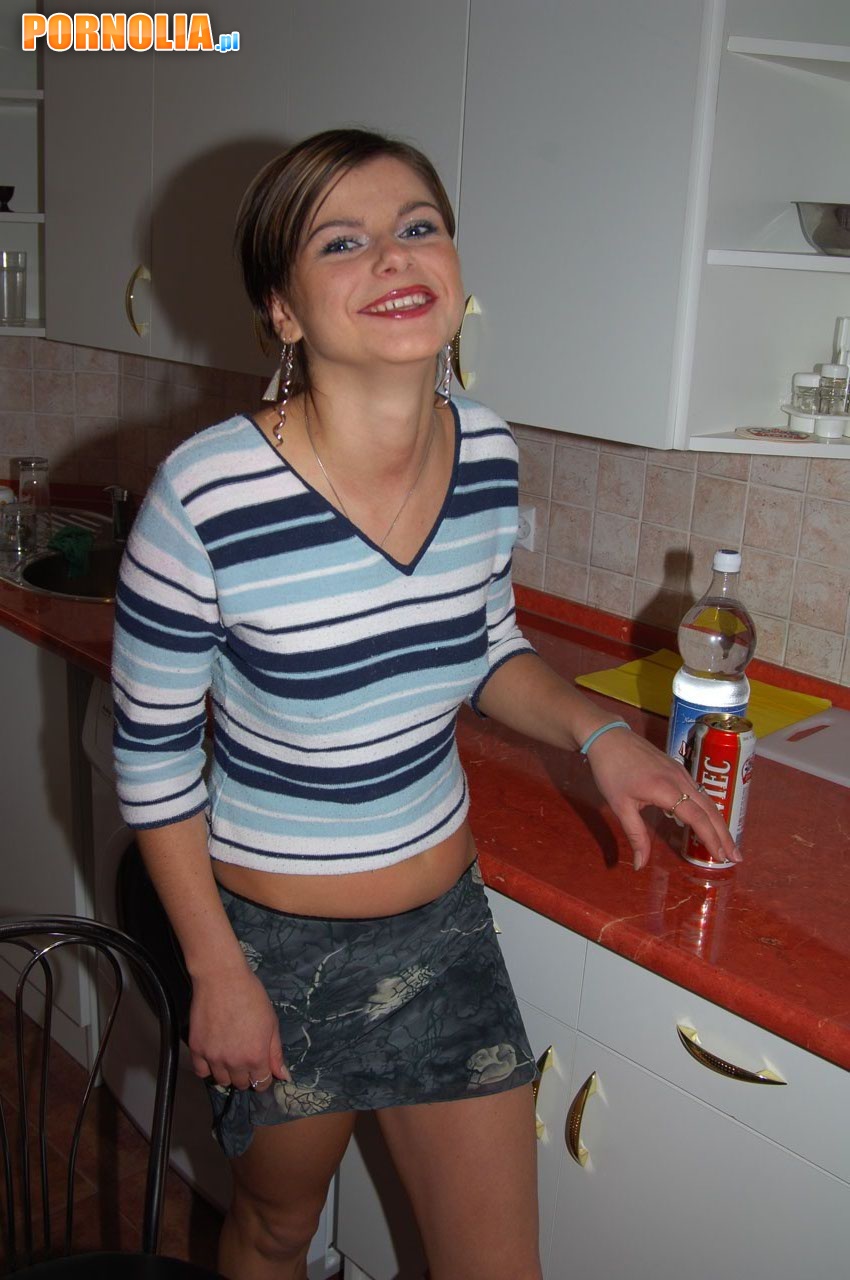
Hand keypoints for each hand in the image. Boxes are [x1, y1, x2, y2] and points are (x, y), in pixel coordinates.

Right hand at [187, 965, 289, 1091]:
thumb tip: (283, 1076)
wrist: (222, 979)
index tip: (261, 1066)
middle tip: (245, 1054)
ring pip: (222, 1081)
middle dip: (247, 1074)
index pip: (261, 1083)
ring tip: (230, 1053)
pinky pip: (201, 1072)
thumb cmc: (251, 996)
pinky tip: (214, 1055)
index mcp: (256, 1057)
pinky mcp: (196, 1049)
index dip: (264, 1076)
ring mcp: (213, 1057)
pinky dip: (207, 1068)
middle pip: (242, 1084)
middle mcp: (234, 1063)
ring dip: (228, 1072)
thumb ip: (276, 1053)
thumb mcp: (271, 1023)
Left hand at [583, 727, 741, 870]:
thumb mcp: (620, 806)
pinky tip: (710, 821)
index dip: (711, 839)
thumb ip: (635, 835)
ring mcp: (681, 772)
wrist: (609, 736)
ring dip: (720, 823)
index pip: (697, 818)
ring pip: (708, 800)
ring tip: (728, 844)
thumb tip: (640, 865)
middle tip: (736, 857)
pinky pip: (700, 792)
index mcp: (667, 790)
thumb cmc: (611, 771)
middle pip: (710, 810)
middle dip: (724, 835)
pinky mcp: (678, 768)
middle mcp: (680, 780)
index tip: (720, 858)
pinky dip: (710, 810)